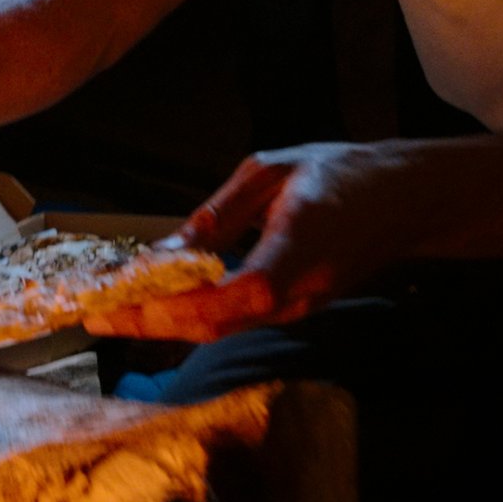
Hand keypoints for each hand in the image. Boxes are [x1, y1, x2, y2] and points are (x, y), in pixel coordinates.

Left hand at [86, 140, 437, 341]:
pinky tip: (155, 305)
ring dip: (162, 324)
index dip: (177, 304)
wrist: (409, 201)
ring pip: (219, 329)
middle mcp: (298, 290)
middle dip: (148, 322)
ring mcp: (297, 308)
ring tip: (111, 311)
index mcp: (299, 245)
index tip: (123, 302)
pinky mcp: (292, 311)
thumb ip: (219, 213)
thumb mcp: (274, 171)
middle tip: (93, 314)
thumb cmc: (344, 174)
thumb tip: (167, 250)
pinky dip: (188, 317)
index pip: (238, 293)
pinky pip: (232, 322)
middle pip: (215, 324)